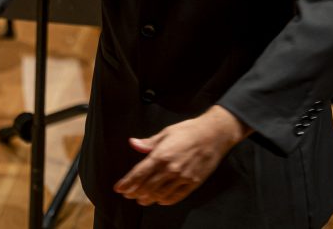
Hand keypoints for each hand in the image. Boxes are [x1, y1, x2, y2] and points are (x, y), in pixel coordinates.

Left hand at [113, 106, 250, 205]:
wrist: (214, 134)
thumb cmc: (189, 130)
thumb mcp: (166, 132)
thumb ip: (149, 143)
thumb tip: (133, 143)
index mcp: (161, 155)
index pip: (139, 173)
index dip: (127, 183)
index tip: (118, 188)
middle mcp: (170, 169)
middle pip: (147, 187)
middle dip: (134, 193)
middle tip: (128, 195)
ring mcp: (182, 177)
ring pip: (160, 194)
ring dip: (148, 199)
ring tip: (141, 200)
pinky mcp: (193, 183)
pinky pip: (176, 196)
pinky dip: (165, 201)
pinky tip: (160, 200)